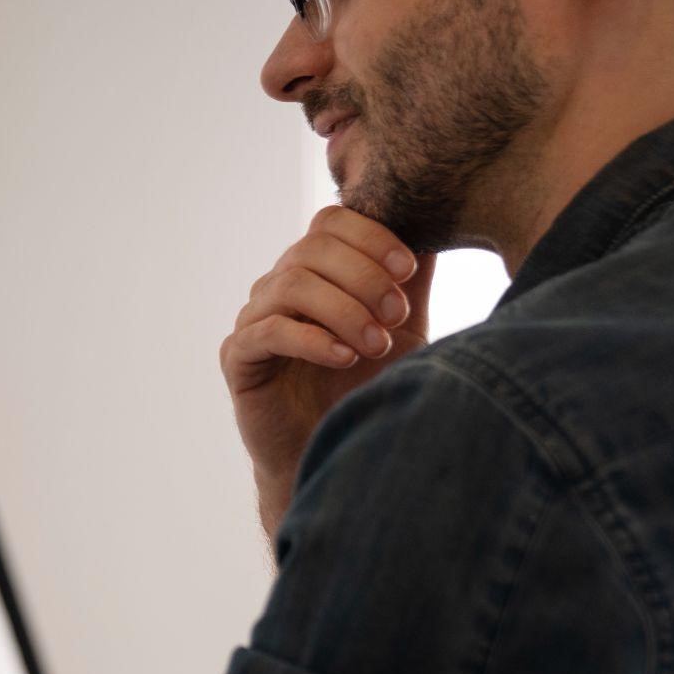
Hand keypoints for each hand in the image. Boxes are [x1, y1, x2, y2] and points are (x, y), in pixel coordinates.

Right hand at [220, 207, 434, 535]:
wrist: (332, 451)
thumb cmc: (365, 388)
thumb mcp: (403, 329)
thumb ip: (412, 281)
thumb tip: (434, 232)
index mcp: (314, 270)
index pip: (330, 222)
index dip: (369, 236)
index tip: (408, 269)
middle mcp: (278, 286)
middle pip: (311, 248)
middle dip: (364, 277)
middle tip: (398, 315)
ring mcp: (254, 318)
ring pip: (292, 285)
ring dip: (343, 310)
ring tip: (377, 344)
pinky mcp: (238, 356)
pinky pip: (268, 331)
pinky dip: (312, 340)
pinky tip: (345, 358)